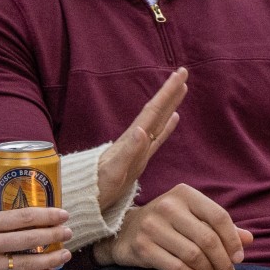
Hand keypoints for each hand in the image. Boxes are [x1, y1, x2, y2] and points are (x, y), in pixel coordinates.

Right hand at [0, 208, 72, 269]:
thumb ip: (0, 221)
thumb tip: (34, 220)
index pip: (22, 218)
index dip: (47, 216)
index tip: (63, 214)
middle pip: (28, 240)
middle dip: (53, 236)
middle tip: (69, 232)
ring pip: (27, 264)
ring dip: (51, 259)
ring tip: (66, 254)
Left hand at [97, 70, 188, 204]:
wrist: (86, 197)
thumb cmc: (99, 187)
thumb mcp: (114, 172)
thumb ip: (128, 152)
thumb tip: (142, 130)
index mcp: (132, 140)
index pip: (153, 111)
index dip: (167, 94)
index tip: (179, 75)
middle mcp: (136, 139)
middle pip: (156, 110)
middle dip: (170, 92)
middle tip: (183, 72)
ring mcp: (138, 147)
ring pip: (159, 120)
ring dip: (170, 104)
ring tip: (181, 89)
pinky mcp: (140, 158)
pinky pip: (158, 137)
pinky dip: (168, 126)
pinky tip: (174, 117)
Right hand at [97, 183, 250, 269]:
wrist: (123, 231)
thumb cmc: (167, 224)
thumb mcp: (193, 218)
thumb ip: (220, 227)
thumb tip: (249, 239)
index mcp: (185, 194)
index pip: (219, 217)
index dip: (233, 240)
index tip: (239, 258)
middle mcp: (168, 206)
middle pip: (208, 239)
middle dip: (223, 261)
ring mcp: (152, 226)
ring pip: (193, 255)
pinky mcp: (142, 247)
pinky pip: (176, 268)